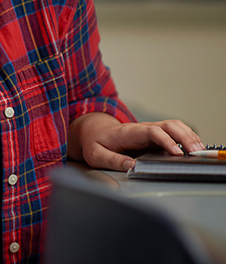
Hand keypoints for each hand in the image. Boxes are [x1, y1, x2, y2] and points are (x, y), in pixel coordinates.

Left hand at [67, 113, 205, 171]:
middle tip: (196, 152)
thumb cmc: (95, 143)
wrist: (93, 131)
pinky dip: (186, 136)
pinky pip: (173, 131)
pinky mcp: (153, 135)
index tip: (177, 152)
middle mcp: (141, 128)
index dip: (165, 140)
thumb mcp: (96, 154)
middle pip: (167, 125)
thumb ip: (113, 160)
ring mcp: (148, 130)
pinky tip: (194, 147)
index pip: (150, 131)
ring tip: (199, 151)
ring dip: (188, 135)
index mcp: (127, 132)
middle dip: (184, 137)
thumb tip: (132, 166)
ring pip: (172, 125)